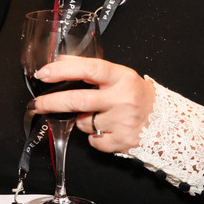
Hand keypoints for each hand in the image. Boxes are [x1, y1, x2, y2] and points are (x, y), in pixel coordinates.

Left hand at [28, 57, 155, 154]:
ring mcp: (123, 121)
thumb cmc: (135, 96)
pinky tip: (107, 129)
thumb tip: (59, 62)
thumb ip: (92, 71)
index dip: (63, 70)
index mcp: (122, 77)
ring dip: (81, 120)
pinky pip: (93, 140)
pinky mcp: (122, 141)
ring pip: (83, 122)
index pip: (89, 69)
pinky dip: (94, 136)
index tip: (43, 73)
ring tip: (97, 116)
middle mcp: (123, 98)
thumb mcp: (119, 76)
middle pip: (78, 100)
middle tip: (37, 104)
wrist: (166, 122)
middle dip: (52, 102)